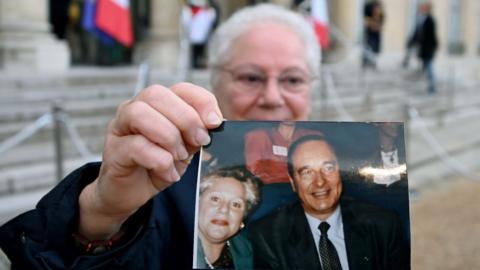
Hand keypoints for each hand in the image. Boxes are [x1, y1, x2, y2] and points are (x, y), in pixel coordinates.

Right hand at [78, 83, 222, 238]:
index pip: (180, 88)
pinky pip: (135, 146)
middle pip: (157, 94)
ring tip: (179, 156)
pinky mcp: (113, 151)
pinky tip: (169, 173)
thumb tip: (217, 121)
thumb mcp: (186, 147)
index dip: (201, 101)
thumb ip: (198, 132)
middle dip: (185, 118)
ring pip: (140, 113)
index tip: (215, 123)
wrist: (131, 193)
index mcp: (157, 104)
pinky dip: (159, 161)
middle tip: (199, 141)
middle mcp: (135, 109)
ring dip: (168, 136)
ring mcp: (119, 128)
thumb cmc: (158, 165)